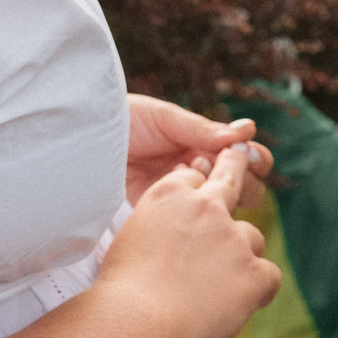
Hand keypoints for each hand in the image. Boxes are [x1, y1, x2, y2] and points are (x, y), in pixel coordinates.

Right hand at [99, 151, 282, 337]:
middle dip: (236, 170)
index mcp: (169, 195)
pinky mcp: (254, 273)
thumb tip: (166, 236)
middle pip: (231, 178)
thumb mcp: (129, 238)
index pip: (193, 178)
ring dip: (241, 256)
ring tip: (216, 288)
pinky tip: (237, 305)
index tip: (194, 207)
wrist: (138, 324)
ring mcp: (233, 238)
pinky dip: (258, 290)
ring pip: (252, 238)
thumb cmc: (123, 290)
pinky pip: (270, 275)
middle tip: (240, 160)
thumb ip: (156, 225)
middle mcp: (206, 207)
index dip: (195, 194)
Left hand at [126, 93, 273, 209]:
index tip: (248, 155)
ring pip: (220, 206)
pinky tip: (175, 185)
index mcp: (203, 143)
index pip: (245, 156)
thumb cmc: (123, 119)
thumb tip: (248, 130)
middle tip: (219, 165)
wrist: (83, 140)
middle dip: (243, 179)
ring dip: (217, 190)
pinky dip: (190, 206)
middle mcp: (199, 169)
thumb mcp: (164, 119)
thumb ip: (202, 130)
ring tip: (192, 170)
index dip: (254, 158)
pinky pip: (188, 218)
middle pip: (243, 186)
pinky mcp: (162, 211)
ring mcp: (182, 192)